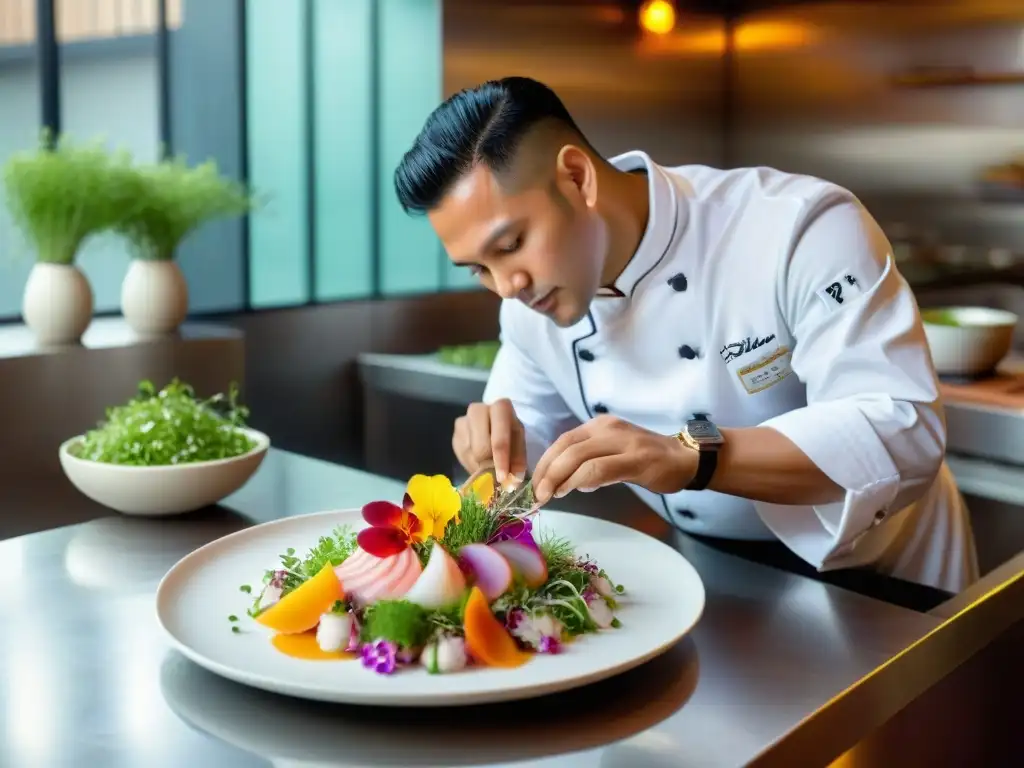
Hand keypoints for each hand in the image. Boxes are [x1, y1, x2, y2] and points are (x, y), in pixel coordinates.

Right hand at [452, 399, 526, 482]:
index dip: (501, 459)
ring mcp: (463, 421)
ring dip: (479, 466)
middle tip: (494, 476)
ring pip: (469, 452)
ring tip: (488, 469)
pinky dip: (471, 464)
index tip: (503, 477)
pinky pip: (461, 455)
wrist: (494, 428)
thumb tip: (513, 480)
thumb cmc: (510, 436)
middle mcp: (478, 410)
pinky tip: (479, 463)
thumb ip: (517, 460)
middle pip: (481, 446)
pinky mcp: (455, 433)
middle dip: (489, 465)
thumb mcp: (519, 445)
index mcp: (501, 408)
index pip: (499, 437)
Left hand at [532, 415, 695, 504]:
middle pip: (566, 447)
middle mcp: (608, 428)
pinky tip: (574, 490)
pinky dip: (581, 480)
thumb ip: (588, 461)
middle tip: (538, 495)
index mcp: (599, 426)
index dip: (545, 463)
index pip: (562, 441)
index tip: (535, 485)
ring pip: (579, 457)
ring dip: (559, 478)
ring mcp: (623, 442)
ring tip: (551, 495)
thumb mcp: (613, 452)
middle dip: (547, 472)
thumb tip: (562, 481)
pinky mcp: (636, 460)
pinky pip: (600, 469)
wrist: (687, 458)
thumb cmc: (647, 459)